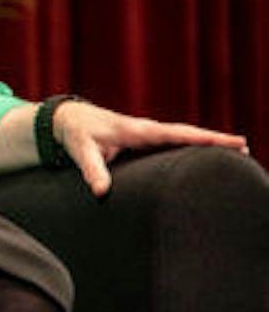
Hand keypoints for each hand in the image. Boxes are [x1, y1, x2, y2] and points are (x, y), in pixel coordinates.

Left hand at [54, 101, 249, 196]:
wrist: (67, 119)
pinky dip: (193, 147)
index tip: (231, 141)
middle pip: (188, 134)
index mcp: (138, 130)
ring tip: (237, 152)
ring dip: (208, 143)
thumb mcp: (80, 150)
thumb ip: (91, 170)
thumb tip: (101, 192)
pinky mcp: (145, 141)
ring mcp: (148, 135)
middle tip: (245, 148)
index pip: (177, 134)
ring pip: (183, 138)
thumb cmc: (75, 133)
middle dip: (215, 140)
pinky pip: (174, 143)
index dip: (204, 139)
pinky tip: (207, 157)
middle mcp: (147, 130)